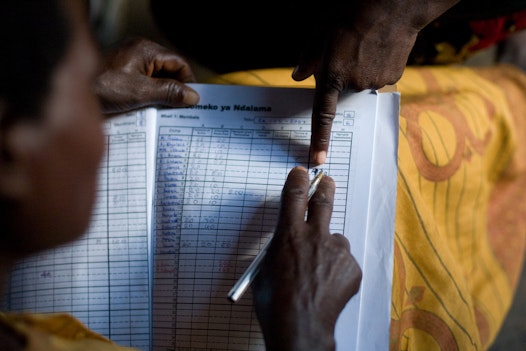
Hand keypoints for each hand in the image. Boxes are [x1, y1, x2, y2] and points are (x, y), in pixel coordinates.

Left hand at [93, 37, 199, 114]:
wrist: (68, 92)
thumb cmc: (100, 87)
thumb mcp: (140, 92)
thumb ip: (168, 93)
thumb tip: (192, 96)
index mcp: (145, 49)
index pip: (178, 63)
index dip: (187, 81)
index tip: (191, 101)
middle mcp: (138, 53)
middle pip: (167, 71)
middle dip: (174, 91)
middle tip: (180, 110)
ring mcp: (128, 63)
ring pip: (156, 79)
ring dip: (161, 96)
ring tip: (165, 114)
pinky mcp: (121, 75)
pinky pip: (143, 84)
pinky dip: (148, 97)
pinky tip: (148, 111)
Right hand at [253, 166, 361, 350]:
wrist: (300, 326)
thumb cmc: (276, 302)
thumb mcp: (266, 270)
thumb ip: (279, 251)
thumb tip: (286, 248)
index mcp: (288, 235)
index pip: (294, 196)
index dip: (298, 181)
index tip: (301, 173)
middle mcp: (314, 236)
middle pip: (323, 202)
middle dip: (325, 188)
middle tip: (327, 181)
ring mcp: (336, 251)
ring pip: (335, 240)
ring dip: (329, 248)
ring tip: (319, 272)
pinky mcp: (351, 266)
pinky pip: (344, 262)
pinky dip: (337, 270)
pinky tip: (327, 285)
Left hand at [292, 0, 459, 163]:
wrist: (395, 5)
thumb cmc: (353, 14)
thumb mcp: (321, 31)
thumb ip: (308, 58)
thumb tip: (298, 76)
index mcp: (333, 75)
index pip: (322, 115)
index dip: (319, 139)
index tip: (318, 158)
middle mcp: (354, 84)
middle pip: (341, 90)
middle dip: (339, 77)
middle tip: (346, 51)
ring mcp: (374, 83)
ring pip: (360, 84)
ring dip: (358, 70)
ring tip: (364, 45)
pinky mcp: (391, 78)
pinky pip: (377, 78)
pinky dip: (375, 67)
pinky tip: (378, 48)